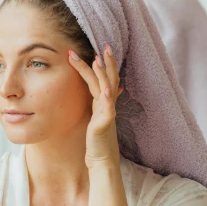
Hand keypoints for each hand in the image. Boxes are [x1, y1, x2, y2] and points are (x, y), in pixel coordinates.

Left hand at [68, 43, 122, 164]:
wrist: (102, 160)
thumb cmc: (97, 140)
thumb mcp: (98, 117)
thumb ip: (100, 103)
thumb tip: (109, 90)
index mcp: (103, 102)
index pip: (104, 78)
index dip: (103, 64)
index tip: (100, 48)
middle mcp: (107, 105)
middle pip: (108, 79)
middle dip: (106, 62)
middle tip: (105, 45)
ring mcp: (107, 113)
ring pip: (106, 89)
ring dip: (102, 73)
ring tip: (98, 59)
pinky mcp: (105, 123)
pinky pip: (107, 108)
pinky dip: (107, 97)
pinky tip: (106, 88)